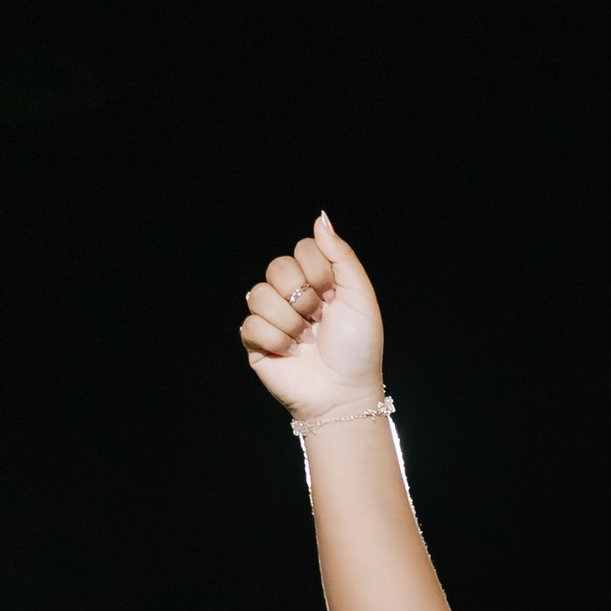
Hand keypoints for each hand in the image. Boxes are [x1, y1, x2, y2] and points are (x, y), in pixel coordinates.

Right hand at [241, 215, 386, 420]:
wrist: (344, 392)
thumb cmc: (358, 348)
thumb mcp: (360, 296)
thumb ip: (341, 255)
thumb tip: (320, 218)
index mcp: (318, 281)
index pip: (302, 249)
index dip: (316, 270)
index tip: (332, 295)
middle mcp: (293, 295)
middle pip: (277, 267)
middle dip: (302, 296)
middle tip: (318, 319)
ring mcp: (273, 318)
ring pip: (259, 294)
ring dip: (289, 321)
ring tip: (306, 340)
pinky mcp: (256, 342)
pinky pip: (250, 324)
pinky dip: (275, 340)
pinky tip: (291, 353)